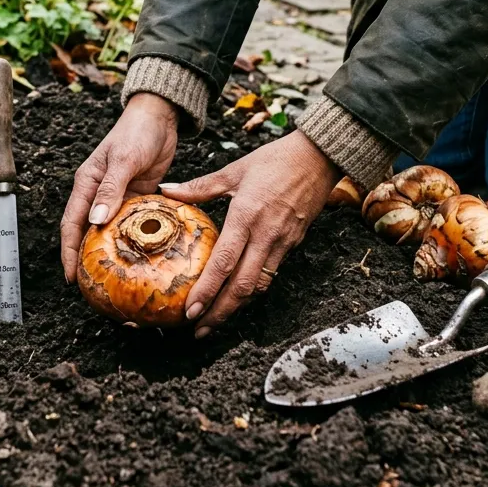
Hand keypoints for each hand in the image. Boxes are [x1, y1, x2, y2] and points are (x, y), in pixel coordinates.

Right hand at [61, 93, 178, 282]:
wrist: (159, 117)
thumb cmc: (137, 132)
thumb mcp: (124, 159)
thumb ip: (111, 189)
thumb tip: (95, 221)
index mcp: (87, 185)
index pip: (72, 224)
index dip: (68, 252)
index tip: (71, 277)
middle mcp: (99, 194)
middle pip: (89, 233)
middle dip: (88, 259)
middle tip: (95, 288)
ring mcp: (118, 197)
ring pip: (112, 232)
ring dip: (113, 253)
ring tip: (118, 280)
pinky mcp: (137, 198)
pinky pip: (133, 224)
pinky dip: (135, 240)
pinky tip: (143, 259)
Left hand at [160, 130, 341, 337]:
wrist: (319, 156)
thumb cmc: (276, 159)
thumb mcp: (235, 169)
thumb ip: (200, 187)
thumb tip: (168, 191)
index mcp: (246, 215)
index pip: (224, 262)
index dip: (206, 290)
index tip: (190, 310)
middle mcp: (265, 234)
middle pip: (242, 285)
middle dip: (220, 312)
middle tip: (199, 330)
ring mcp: (283, 242)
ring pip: (259, 285)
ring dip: (237, 306)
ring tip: (216, 320)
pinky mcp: (294, 243)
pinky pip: (271, 273)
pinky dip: (253, 289)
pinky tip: (238, 296)